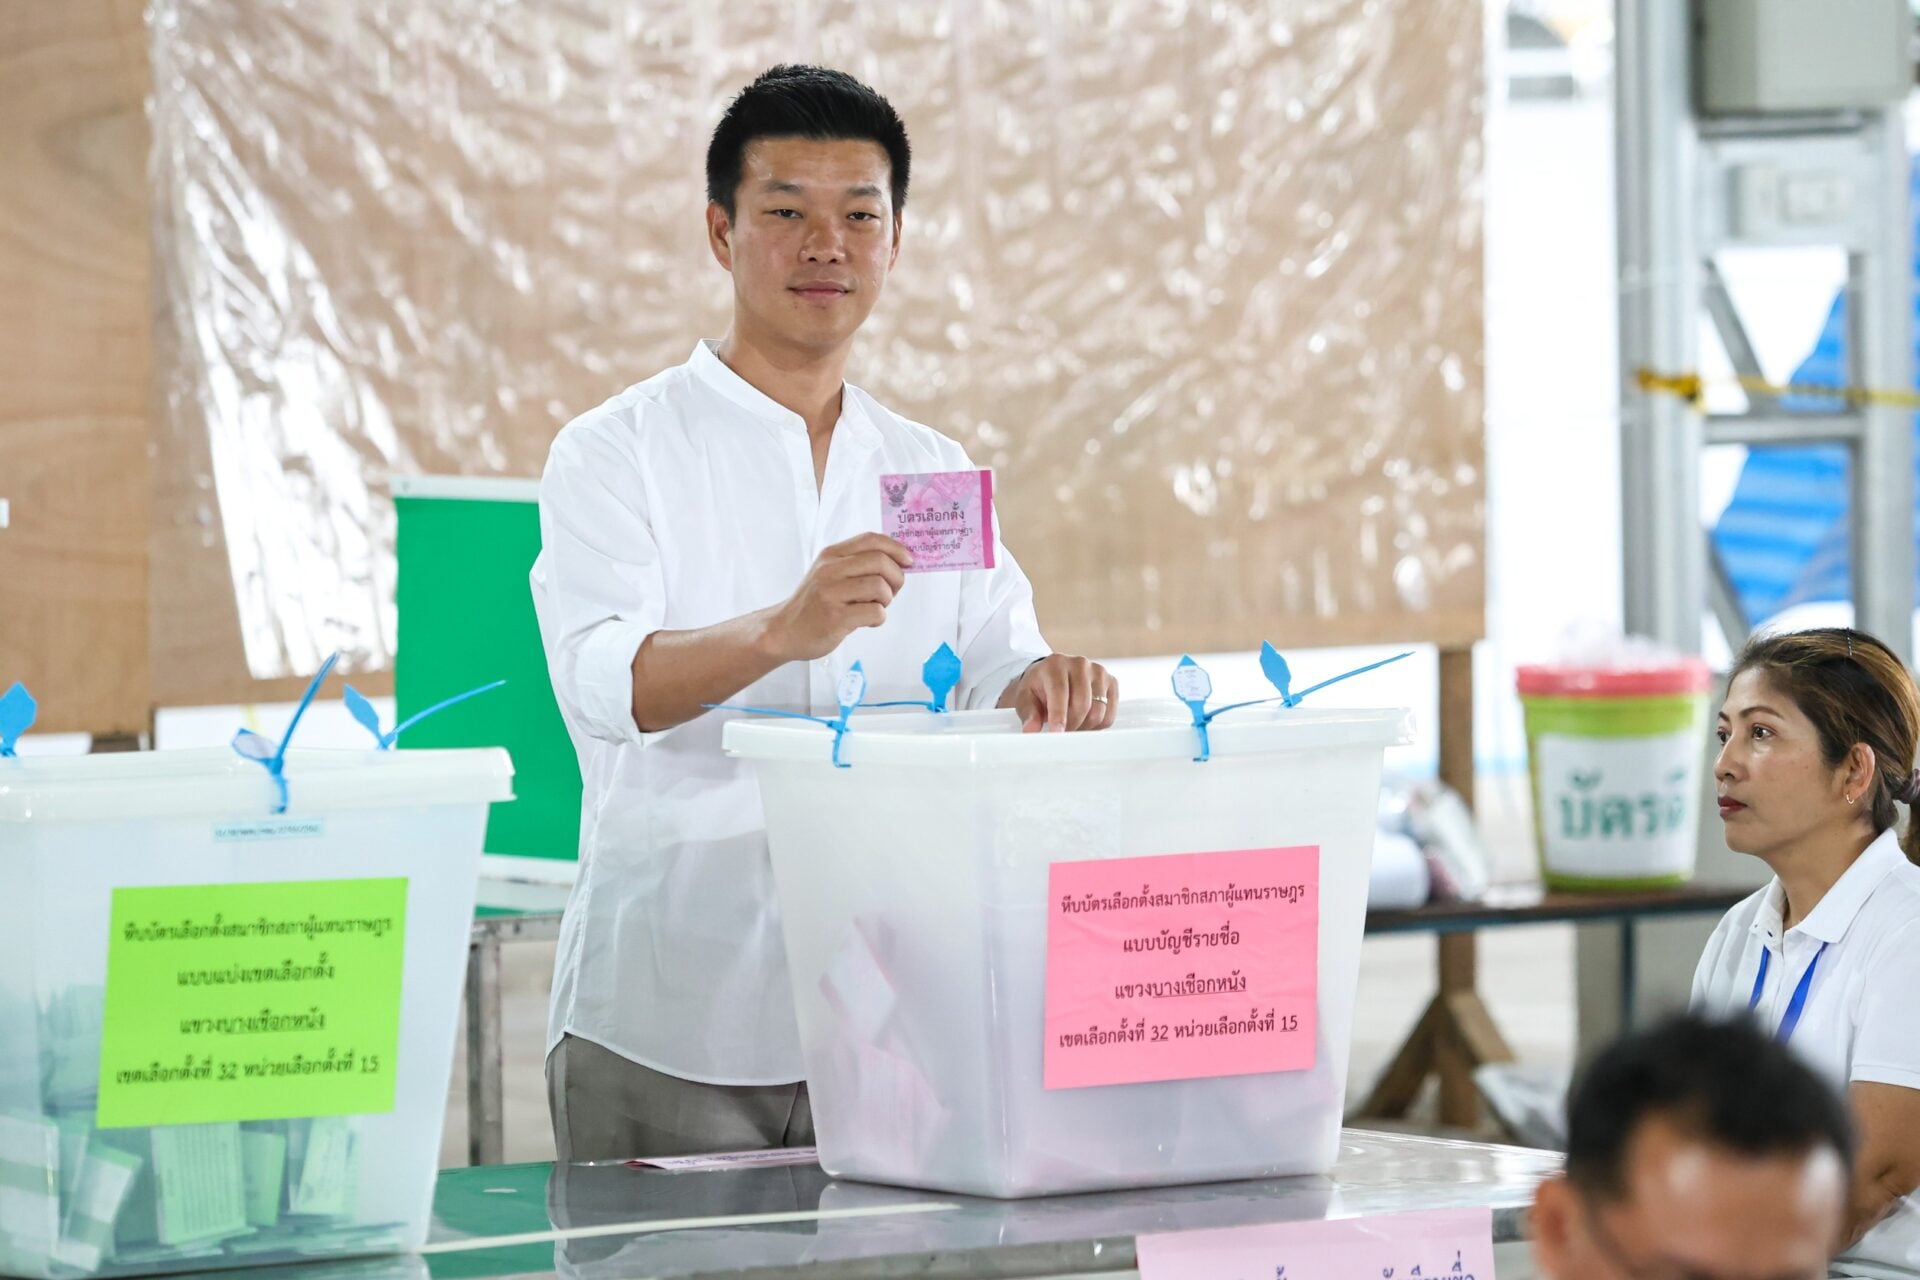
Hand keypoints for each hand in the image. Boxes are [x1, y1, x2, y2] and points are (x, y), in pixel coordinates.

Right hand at [763, 534, 912, 661]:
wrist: (784, 631)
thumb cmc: (815, 604)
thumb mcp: (829, 574)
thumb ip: (857, 565)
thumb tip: (901, 563)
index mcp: (831, 555)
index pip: (871, 539)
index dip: (896, 548)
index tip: (908, 561)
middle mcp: (830, 570)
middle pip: (880, 562)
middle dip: (896, 578)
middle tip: (891, 592)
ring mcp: (831, 593)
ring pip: (880, 587)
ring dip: (886, 601)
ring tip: (874, 608)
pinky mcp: (835, 617)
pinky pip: (875, 612)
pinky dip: (878, 618)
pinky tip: (866, 621)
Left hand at [1003, 655, 1117, 731]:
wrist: (1051, 678)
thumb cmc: (1039, 688)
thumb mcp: (1025, 699)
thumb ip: (1028, 713)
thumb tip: (1031, 729)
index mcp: (1055, 664)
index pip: (1060, 691)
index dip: (1059, 715)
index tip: (1057, 733)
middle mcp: (1079, 664)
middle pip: (1082, 704)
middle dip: (1071, 725)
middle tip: (1062, 732)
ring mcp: (1098, 672)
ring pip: (1098, 712)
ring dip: (1084, 726)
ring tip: (1072, 725)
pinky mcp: (1112, 682)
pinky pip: (1109, 715)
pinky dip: (1097, 725)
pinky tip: (1085, 721)